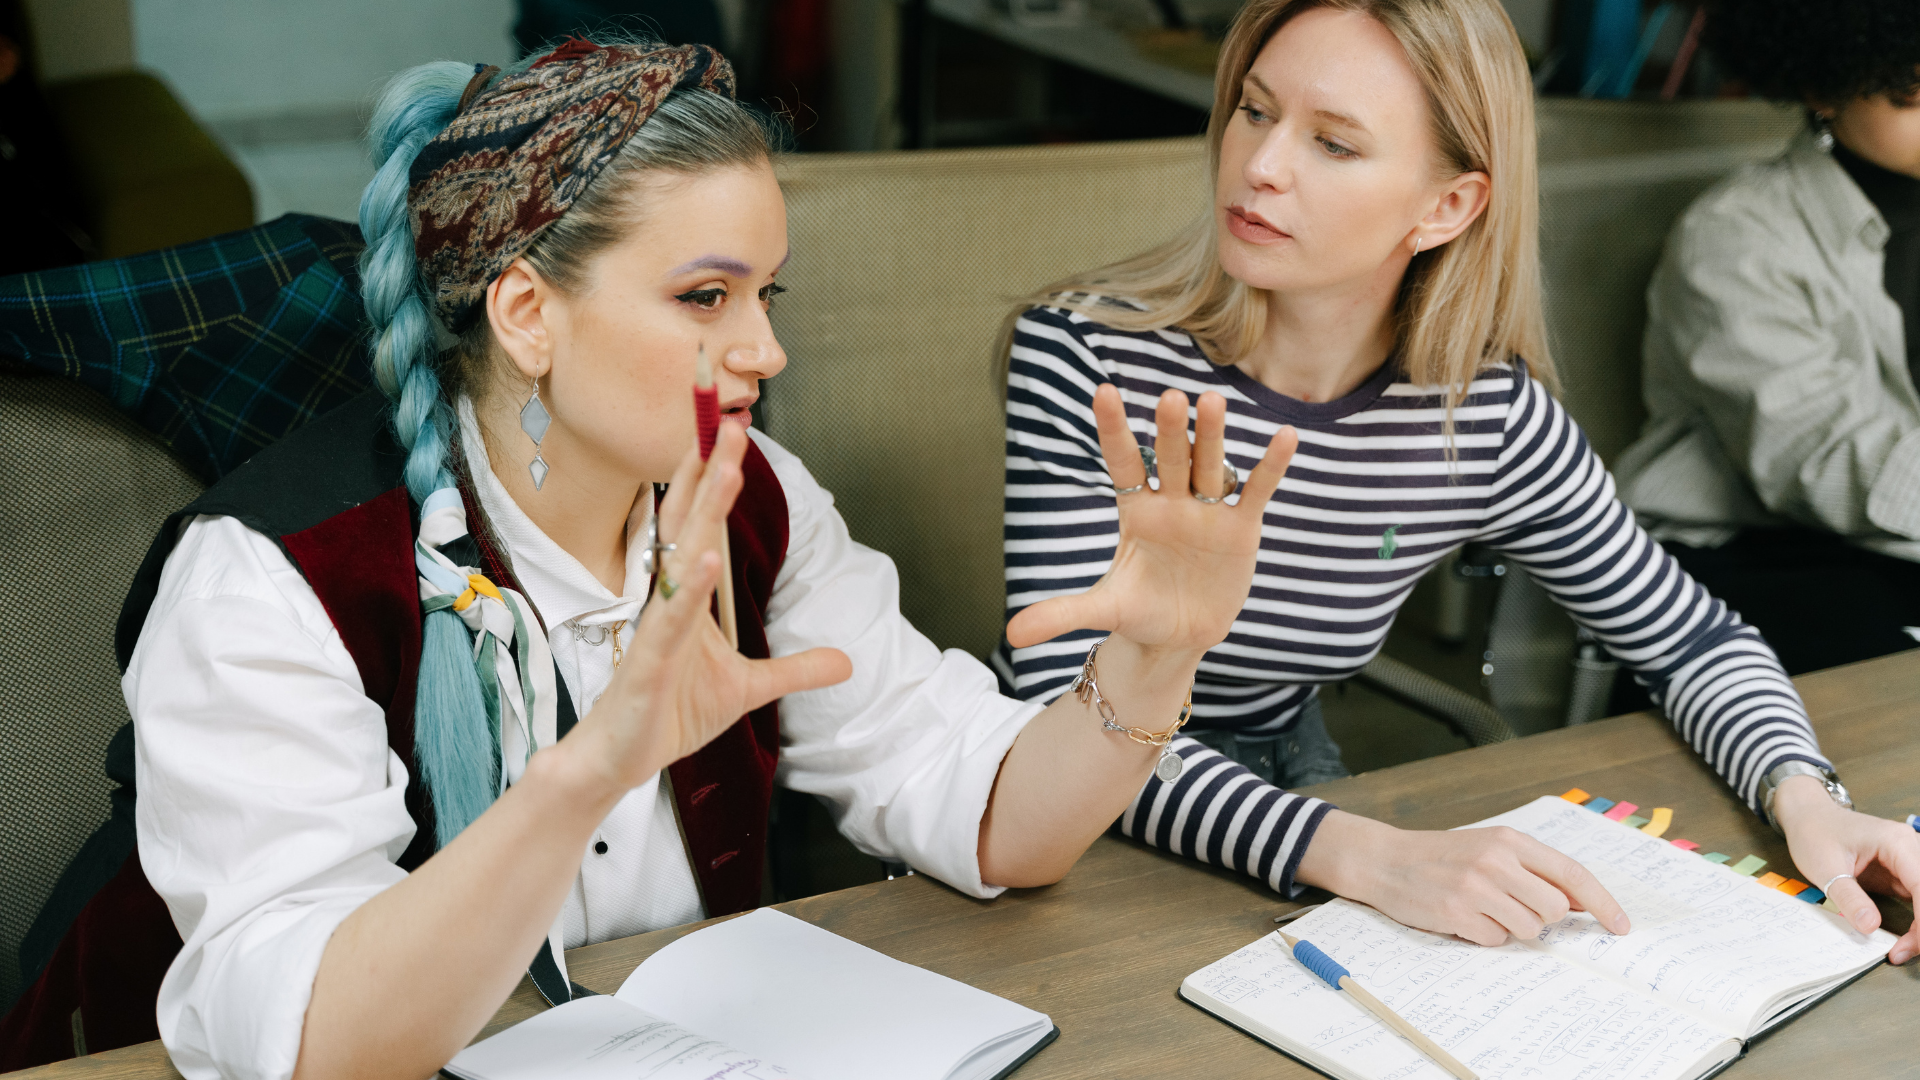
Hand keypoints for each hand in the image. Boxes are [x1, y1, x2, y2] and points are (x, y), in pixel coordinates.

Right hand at [559, 422, 851, 794]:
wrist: (621, 759)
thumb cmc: (670, 712)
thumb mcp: (749, 689)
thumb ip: (795, 669)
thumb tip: (846, 662)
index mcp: (687, 597)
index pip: (702, 526)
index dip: (716, 481)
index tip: (732, 436)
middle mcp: (668, 600)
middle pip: (690, 523)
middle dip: (710, 473)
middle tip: (730, 423)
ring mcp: (656, 627)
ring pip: (681, 558)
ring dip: (704, 513)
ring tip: (726, 470)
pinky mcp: (647, 662)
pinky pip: (670, 620)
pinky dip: (688, 589)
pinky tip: (704, 558)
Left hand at [1005, 384, 1297, 660]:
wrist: (1179, 637)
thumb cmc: (1138, 613)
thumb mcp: (1103, 611)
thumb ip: (1060, 613)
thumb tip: (1010, 635)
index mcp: (1135, 511)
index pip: (1122, 463)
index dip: (1113, 430)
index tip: (1103, 392)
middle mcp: (1171, 502)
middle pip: (1169, 458)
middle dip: (1170, 431)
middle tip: (1171, 398)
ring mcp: (1208, 511)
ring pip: (1210, 465)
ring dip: (1213, 436)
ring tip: (1213, 401)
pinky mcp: (1241, 528)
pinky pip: (1257, 491)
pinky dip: (1270, 467)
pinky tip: (1286, 436)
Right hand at [1299, 811, 1631, 945]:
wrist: (1385, 860)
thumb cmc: (1442, 856)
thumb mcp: (1490, 848)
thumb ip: (1533, 870)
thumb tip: (1580, 903)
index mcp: (1509, 841)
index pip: (1571, 874)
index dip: (1602, 903)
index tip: (1620, 926)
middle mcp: (1495, 861)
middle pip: (1554, 909)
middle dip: (1543, 917)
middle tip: (1515, 909)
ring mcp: (1475, 888)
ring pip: (1528, 929)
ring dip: (1512, 928)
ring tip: (1484, 911)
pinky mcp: (1456, 913)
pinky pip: (1495, 940)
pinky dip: (1484, 936)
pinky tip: (1463, 918)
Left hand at [1774, 774, 1919, 962]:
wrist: (1808, 816)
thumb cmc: (1814, 834)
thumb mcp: (1825, 869)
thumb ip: (1850, 898)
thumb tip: (1871, 927)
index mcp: (1896, 842)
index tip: (1908, 947)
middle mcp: (1910, 848)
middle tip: (1903, 952)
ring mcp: (1908, 859)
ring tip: (1903, 949)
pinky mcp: (1903, 871)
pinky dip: (1917, 920)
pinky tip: (1908, 938)